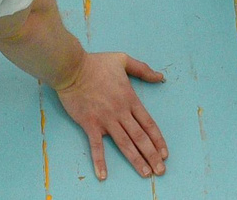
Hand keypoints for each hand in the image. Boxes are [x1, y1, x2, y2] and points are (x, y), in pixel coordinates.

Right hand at [52, 50, 167, 178]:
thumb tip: (160, 76)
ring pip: (125, 144)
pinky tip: (103, 176)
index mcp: (130, 99)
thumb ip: (142, 69)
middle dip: (152, 155)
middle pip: (140, 138)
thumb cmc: (96, 63)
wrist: (72, 68)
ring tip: (146, 173)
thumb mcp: (123, 60)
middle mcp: (121, 112)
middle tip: (160, 170)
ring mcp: (105, 120)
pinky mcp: (90, 124)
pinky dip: (100, 161)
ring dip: (136, 160)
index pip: (148, 124)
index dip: (158, 140)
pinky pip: (96, 146)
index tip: (164, 154)